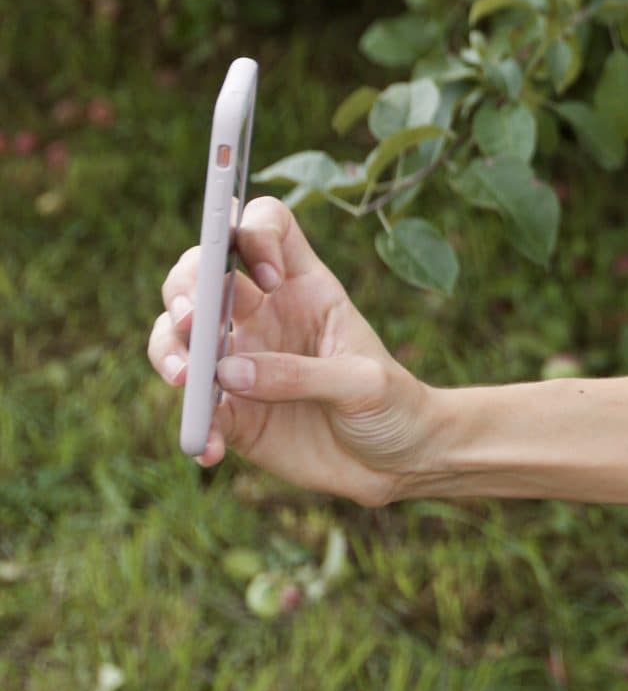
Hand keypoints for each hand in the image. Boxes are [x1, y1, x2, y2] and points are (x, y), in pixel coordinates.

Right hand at [150, 196, 435, 505]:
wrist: (395, 463)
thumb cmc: (393, 405)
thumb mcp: (365, 384)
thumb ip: (303, 374)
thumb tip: (227, 372)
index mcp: (306, 288)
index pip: (269, 227)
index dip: (256, 233)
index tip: (270, 278)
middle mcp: (264, 314)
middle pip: (202, 270)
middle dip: (187, 286)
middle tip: (193, 320)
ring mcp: (240, 360)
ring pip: (178, 333)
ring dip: (170, 348)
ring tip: (186, 380)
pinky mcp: (229, 410)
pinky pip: (192, 408)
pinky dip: (193, 425)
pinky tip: (209, 448)